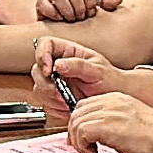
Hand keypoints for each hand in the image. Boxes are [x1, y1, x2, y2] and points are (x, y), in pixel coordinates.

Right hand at [30, 35, 152, 104]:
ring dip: (51, 98)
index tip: (49, 70)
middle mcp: (58, 65)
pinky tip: (69, 106)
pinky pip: (45, 104)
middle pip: (36, 69)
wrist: (116, 97)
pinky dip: (56, 108)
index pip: (44, 44)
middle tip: (60, 92)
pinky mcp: (55, 99)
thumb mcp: (97, 69)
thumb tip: (58, 64)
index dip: (41, 55)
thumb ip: (78, 65)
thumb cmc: (110, 80)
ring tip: (69, 100)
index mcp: (67, 51)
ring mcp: (55, 82)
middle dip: (46, 84)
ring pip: (38, 88)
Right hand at [35, 0, 101, 21]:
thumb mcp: (92, 10)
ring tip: (71, 19)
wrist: (57, 23)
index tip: (91, 13)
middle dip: (78, 6)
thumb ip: (105, 5)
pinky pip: (42, 3)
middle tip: (81, 18)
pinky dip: (52, 12)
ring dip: (66, 9)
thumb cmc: (78, 15)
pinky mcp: (40, 4)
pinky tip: (59, 19)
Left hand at [64, 92, 152, 152]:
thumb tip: (99, 137)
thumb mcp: (132, 123)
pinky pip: (81, 132)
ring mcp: (108, 112)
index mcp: (117, 99)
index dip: (79, 123)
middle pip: (77, 112)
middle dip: (74, 132)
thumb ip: (115, 123)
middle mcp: (111, 101)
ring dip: (78, 142)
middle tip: (82, 148)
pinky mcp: (107, 125)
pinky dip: (83, 146)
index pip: (86, 105)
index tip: (81, 139)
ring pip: (76, 122)